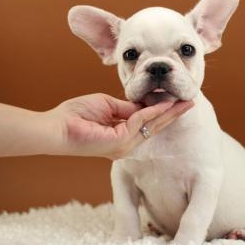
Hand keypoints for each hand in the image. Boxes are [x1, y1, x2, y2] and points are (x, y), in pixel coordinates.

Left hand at [46, 93, 193, 158]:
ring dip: (168, 113)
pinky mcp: (119, 143)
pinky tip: (164, 103)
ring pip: (152, 126)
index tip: (175, 100)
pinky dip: (152, 112)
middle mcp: (127, 143)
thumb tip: (143, 104)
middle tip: (189, 102)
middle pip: (155, 126)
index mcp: (122, 135)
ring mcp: (124, 145)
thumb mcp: (106, 106)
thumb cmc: (76, 116)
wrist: (56, 128)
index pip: (148, 123)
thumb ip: (126, 108)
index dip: (162, 111)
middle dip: (172, 113)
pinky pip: (140, 123)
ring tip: (184, 102)